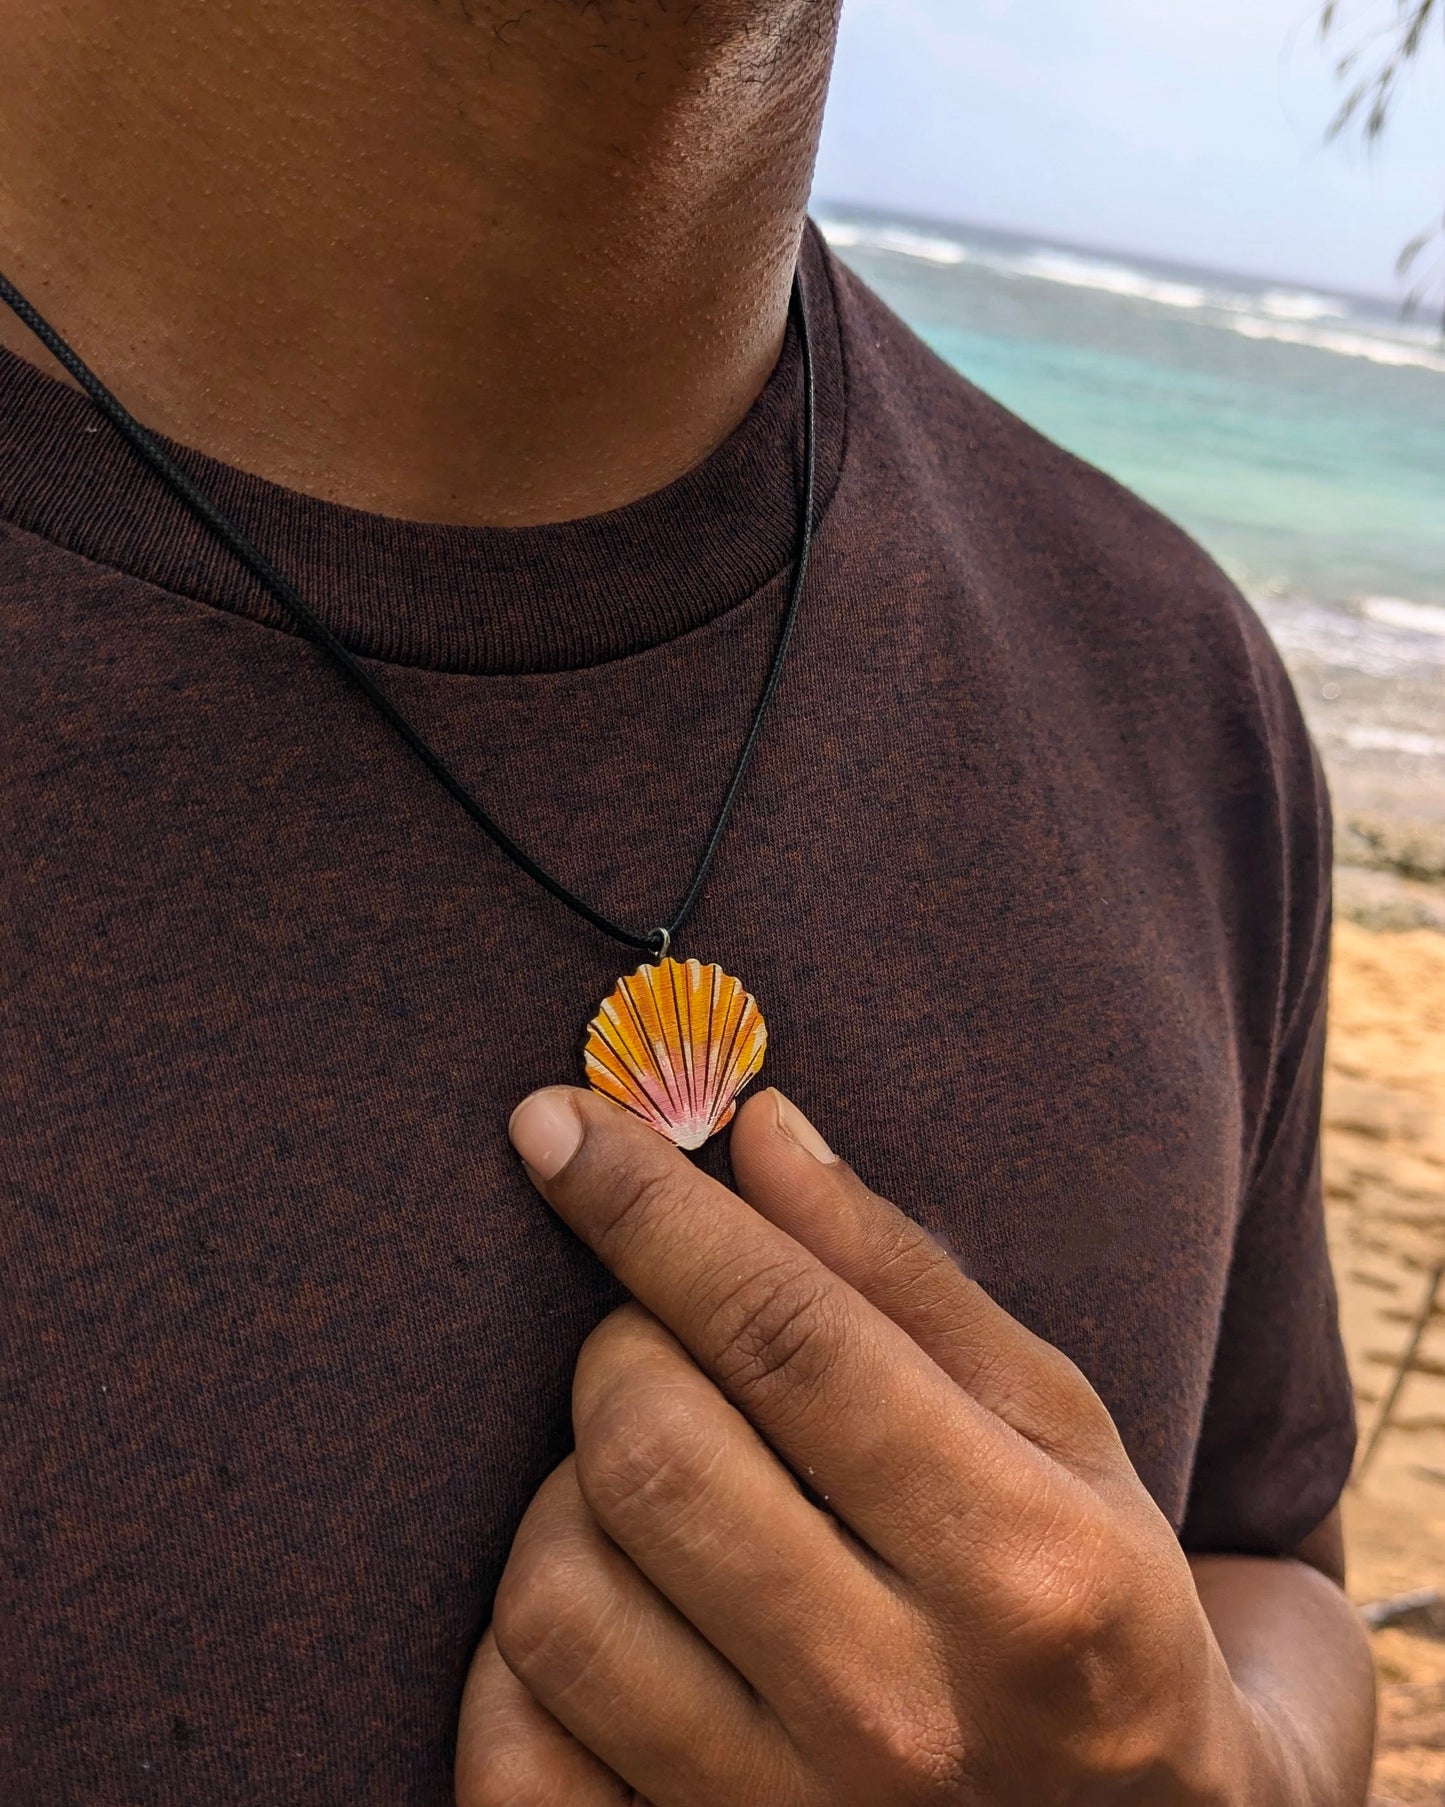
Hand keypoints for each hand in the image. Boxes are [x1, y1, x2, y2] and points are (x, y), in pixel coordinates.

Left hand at [457, 1086, 1280, 1806]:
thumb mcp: (1054, 1426)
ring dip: (572, 1492)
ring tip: (654, 1489)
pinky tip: (609, 1603)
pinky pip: (508, 1746)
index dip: (650, 1205)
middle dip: (623, 1347)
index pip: (786, 1335)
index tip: (557, 1122)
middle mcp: (906, 1715)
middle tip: (666, 1347)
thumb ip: (903, 1276)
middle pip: (648, 1446)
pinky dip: (518, 1651)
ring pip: (555, 1590)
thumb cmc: (1087, 1598)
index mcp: (1024, 1567)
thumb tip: (757, 1132)